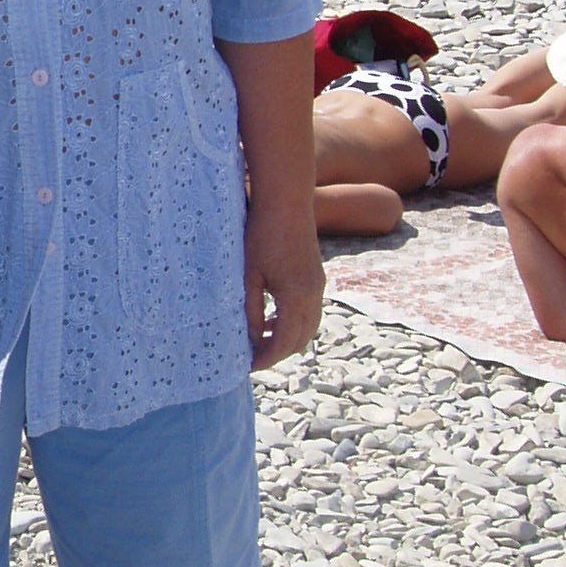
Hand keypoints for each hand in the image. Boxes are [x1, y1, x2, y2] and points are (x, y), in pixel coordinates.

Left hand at [242, 205, 322, 370]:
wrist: (287, 200)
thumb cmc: (262, 234)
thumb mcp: (249, 276)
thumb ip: (251, 311)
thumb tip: (250, 340)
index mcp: (297, 298)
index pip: (284, 343)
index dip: (266, 358)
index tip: (247, 366)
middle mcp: (313, 295)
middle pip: (300, 339)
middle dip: (277, 353)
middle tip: (252, 359)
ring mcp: (318, 284)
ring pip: (308, 326)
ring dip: (287, 338)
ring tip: (259, 342)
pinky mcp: (316, 275)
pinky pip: (309, 310)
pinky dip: (293, 322)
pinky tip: (272, 319)